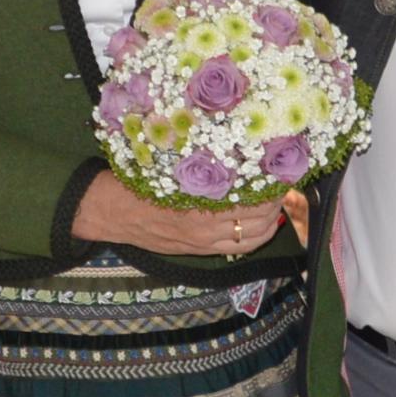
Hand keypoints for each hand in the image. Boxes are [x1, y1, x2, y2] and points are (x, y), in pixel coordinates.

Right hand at [74, 171, 291, 260]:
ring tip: (278, 201)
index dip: (272, 183)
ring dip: (272, 218)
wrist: (112, 211)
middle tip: (284, 180)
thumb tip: (236, 147)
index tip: (281, 166)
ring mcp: (204, 241)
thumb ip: (203, 164)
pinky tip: (265, 223)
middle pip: (260, 216)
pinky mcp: (200, 249)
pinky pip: (240, 248)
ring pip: (255, 235)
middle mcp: (206, 225)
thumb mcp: (172, 164)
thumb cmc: (139, 180)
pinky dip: (259, 235)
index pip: (252, 195)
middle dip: (277, 199)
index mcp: (200, 200)